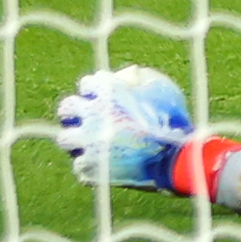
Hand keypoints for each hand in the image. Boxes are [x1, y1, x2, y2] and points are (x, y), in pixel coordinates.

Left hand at [58, 65, 193, 191]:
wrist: (175, 159)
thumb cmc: (173, 121)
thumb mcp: (164, 90)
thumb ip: (144, 78)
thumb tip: (129, 74)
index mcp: (109, 93)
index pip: (88, 83)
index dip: (94, 88)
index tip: (98, 95)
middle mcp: (93, 115)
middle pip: (66, 108)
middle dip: (73, 111)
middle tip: (81, 117)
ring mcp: (88, 142)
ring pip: (65, 138)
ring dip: (76, 140)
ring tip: (88, 143)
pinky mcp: (89, 168)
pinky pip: (79, 165)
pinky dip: (89, 165)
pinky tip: (101, 164)